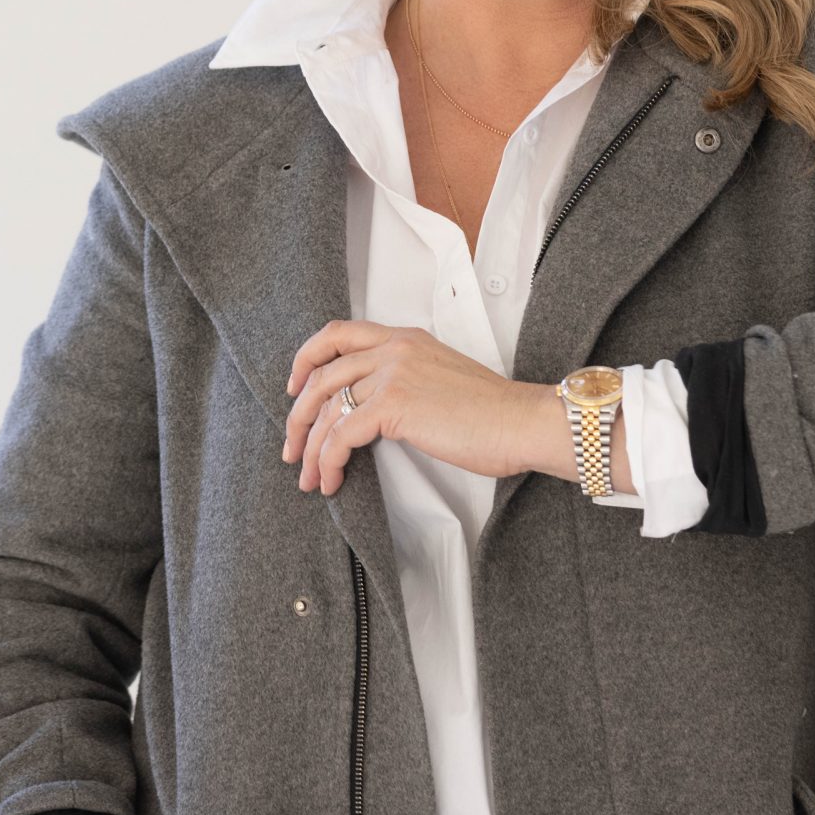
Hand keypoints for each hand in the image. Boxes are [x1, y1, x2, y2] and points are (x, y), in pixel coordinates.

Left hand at [281, 320, 546, 494]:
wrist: (522, 422)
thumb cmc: (492, 413)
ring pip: (327, 407)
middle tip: (291, 446)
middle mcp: (393, 348)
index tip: (295, 387)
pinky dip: (329, 461)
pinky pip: (342, 435)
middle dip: (298, 415)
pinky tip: (331, 480)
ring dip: (310, 446)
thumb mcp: (440, 378)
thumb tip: (371, 413)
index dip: (307, 358)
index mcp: (404, 338)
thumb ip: (404, 379)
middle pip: (321, 374)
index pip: (338, 334)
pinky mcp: (394, 405)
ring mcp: (392, 374)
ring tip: (307, 476)